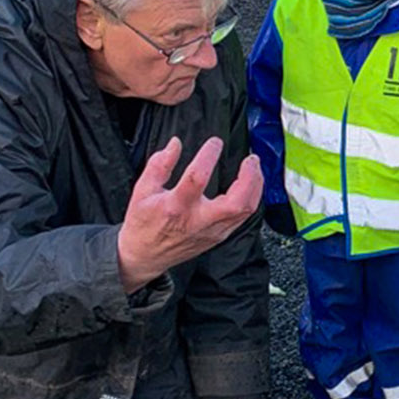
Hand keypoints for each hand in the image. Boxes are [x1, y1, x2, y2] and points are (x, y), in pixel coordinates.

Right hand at [117, 136, 262, 291]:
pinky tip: (250, 185)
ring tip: (254, 168)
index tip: (215, 143)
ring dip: (255, 187)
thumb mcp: (142, 190)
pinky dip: (251, 199)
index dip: (208, 156)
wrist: (145, 255)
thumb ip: (159, 165)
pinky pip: (243, 217)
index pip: (197, 178)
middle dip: (249, 178)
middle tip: (251, 159)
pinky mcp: (219, 236)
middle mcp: (198, 221)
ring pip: (245, 211)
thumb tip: (175, 143)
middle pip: (236, 203)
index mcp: (176, 207)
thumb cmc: (144, 223)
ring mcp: (212, 231)